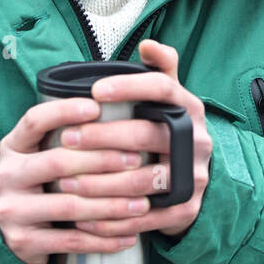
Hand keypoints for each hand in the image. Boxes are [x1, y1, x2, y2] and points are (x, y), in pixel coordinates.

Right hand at [0, 94, 151, 263]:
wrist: (6, 231)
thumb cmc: (38, 182)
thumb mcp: (38, 153)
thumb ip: (67, 137)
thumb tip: (118, 109)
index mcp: (13, 147)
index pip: (34, 121)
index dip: (64, 111)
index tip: (96, 107)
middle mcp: (7, 175)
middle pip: (57, 163)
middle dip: (102, 160)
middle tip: (137, 159)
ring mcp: (12, 210)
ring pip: (69, 206)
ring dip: (112, 205)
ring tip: (142, 203)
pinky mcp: (23, 241)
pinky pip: (70, 241)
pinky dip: (103, 240)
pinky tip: (128, 236)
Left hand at [55, 40, 211, 239]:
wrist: (197, 180)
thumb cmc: (170, 131)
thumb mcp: (172, 99)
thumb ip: (161, 69)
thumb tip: (148, 44)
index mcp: (190, 107)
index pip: (163, 88)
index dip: (129, 87)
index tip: (94, 92)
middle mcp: (197, 140)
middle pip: (149, 134)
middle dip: (102, 137)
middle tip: (66, 139)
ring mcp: (194, 176)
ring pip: (143, 180)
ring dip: (100, 183)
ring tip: (66, 182)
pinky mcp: (186, 208)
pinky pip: (146, 216)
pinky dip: (113, 218)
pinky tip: (84, 217)